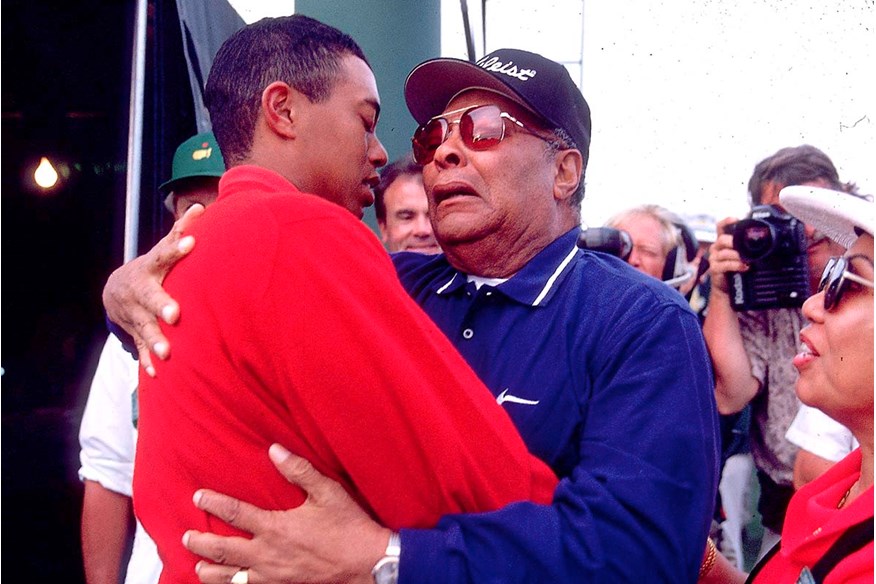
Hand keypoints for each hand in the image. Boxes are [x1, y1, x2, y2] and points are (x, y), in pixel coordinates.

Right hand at [102, 204, 203, 375]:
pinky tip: (156, 374)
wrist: (117, 290)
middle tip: (175, 314)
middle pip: (150, 297)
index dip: (177, 249)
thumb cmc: (153, 268)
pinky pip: (140, 347)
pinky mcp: (134, 331)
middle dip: (161, 305)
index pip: (164, 255)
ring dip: (154, 339)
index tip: (192, 242)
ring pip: (144, 326)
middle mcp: (140, 291)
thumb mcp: (162, 250)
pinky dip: (147, 361)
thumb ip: (182, 232)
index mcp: (150, 268)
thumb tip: (203, 208)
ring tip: (167, 352)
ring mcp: (134, 313)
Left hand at [183, 444, 389, 583]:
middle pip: (223, 550)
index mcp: (275, 527)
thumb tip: (274, 450)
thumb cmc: (347, 526)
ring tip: (197, 568)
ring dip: (211, 573)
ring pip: (232, 577)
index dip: (213, 503)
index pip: (234, 513)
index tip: (197, 497)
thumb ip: (299, 470)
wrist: (366, 562)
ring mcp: (273, 575)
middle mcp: (268, 554)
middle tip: (185, 538)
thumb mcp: (327, 491)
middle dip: (200, 543)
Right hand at [707, 217, 746, 293]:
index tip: (735, 219)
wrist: (728, 288)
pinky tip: (744, 267)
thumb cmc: (736, 270)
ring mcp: (714, 258)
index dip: (726, 222)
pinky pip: (725, 264)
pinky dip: (736, 265)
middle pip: (722, 239)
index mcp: (723, 242)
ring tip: (748, 260)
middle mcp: (716, 248)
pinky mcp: (714, 269)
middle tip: (745, 246)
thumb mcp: (742, 256)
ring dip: (738, 256)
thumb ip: (747, 247)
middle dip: (734, 242)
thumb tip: (766, 240)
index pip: (721, 227)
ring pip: (724, 252)